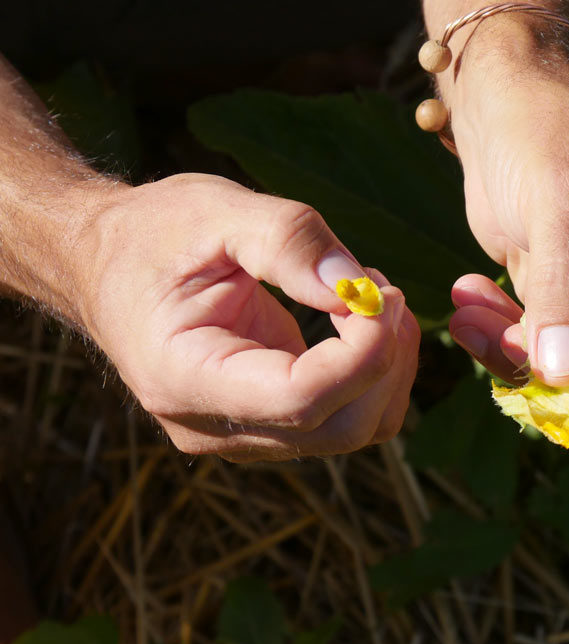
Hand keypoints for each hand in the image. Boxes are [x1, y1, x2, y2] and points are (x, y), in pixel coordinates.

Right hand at [73, 174, 418, 458]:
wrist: (106, 266)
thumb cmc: (152, 235)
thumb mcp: (214, 210)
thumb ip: (288, 240)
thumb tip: (357, 286)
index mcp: (185, 379)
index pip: (301, 399)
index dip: (361, 353)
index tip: (379, 293)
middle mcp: (215, 426)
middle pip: (341, 428)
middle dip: (384, 359)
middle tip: (384, 289)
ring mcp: (245, 433)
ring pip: (355, 430)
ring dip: (388, 367)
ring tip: (373, 297)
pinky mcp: (271, 421)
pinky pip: (346, 416)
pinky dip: (374, 373)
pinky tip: (361, 320)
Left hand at [446, 44, 568, 385]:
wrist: (504, 102)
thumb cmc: (550, 127)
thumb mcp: (562, 200)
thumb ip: (566, 285)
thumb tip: (565, 372)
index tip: (560, 371)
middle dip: (560, 360)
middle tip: (493, 338)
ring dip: (520, 347)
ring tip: (467, 315)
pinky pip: (551, 341)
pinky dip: (507, 333)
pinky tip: (468, 303)